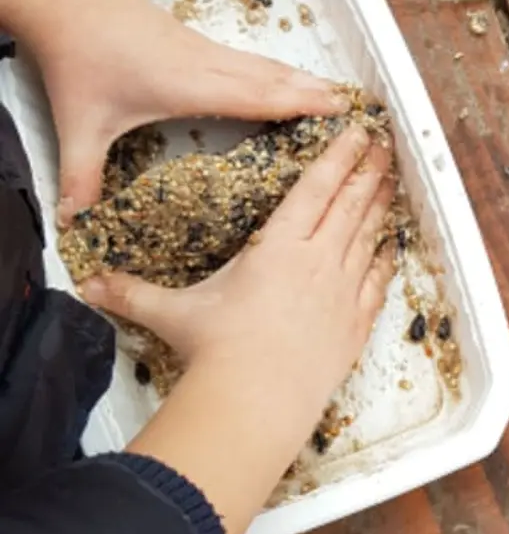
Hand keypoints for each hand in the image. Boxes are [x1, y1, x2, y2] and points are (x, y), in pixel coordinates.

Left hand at [16, 0, 344, 222]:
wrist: (68, 0)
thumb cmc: (80, 59)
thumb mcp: (80, 126)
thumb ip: (81, 177)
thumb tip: (71, 226)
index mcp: (192, 86)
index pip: (260, 98)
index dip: (302, 104)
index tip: (341, 111)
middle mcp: (209, 66)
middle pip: (276, 79)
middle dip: (317, 93)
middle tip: (356, 108)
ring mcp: (206, 51)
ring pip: (266, 66)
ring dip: (303, 79)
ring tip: (334, 92)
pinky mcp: (197, 42)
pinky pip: (251, 61)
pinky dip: (278, 71)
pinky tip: (283, 77)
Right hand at [80, 127, 395, 533]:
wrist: (256, 402)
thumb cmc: (218, 351)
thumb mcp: (172, 313)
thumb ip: (134, 293)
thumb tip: (91, 284)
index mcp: (280, 245)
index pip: (316, 187)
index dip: (339, 155)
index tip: (356, 131)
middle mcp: (319, 260)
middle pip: (351, 203)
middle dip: (369, 169)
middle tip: (384, 144)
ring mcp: (343, 290)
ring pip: (369, 235)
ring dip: (382, 206)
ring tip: (392, 181)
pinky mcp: (356, 323)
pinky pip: (378, 281)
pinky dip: (386, 259)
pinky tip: (392, 245)